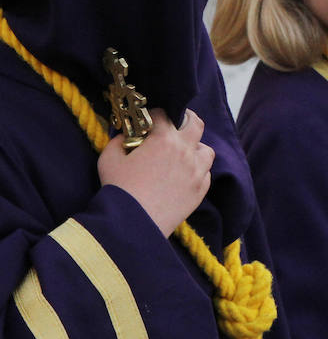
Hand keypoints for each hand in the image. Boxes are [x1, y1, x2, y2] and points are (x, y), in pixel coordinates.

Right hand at [98, 108, 214, 236]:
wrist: (132, 224)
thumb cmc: (118, 190)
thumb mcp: (109, 159)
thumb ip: (118, 141)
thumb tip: (125, 135)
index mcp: (164, 139)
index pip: (165, 114)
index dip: (154, 115)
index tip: (149, 120)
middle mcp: (185, 151)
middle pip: (196, 123)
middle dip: (185, 119)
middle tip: (176, 124)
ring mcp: (196, 171)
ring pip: (206, 150)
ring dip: (196, 148)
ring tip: (182, 154)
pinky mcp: (200, 190)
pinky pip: (206, 173)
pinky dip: (197, 171)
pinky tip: (184, 175)